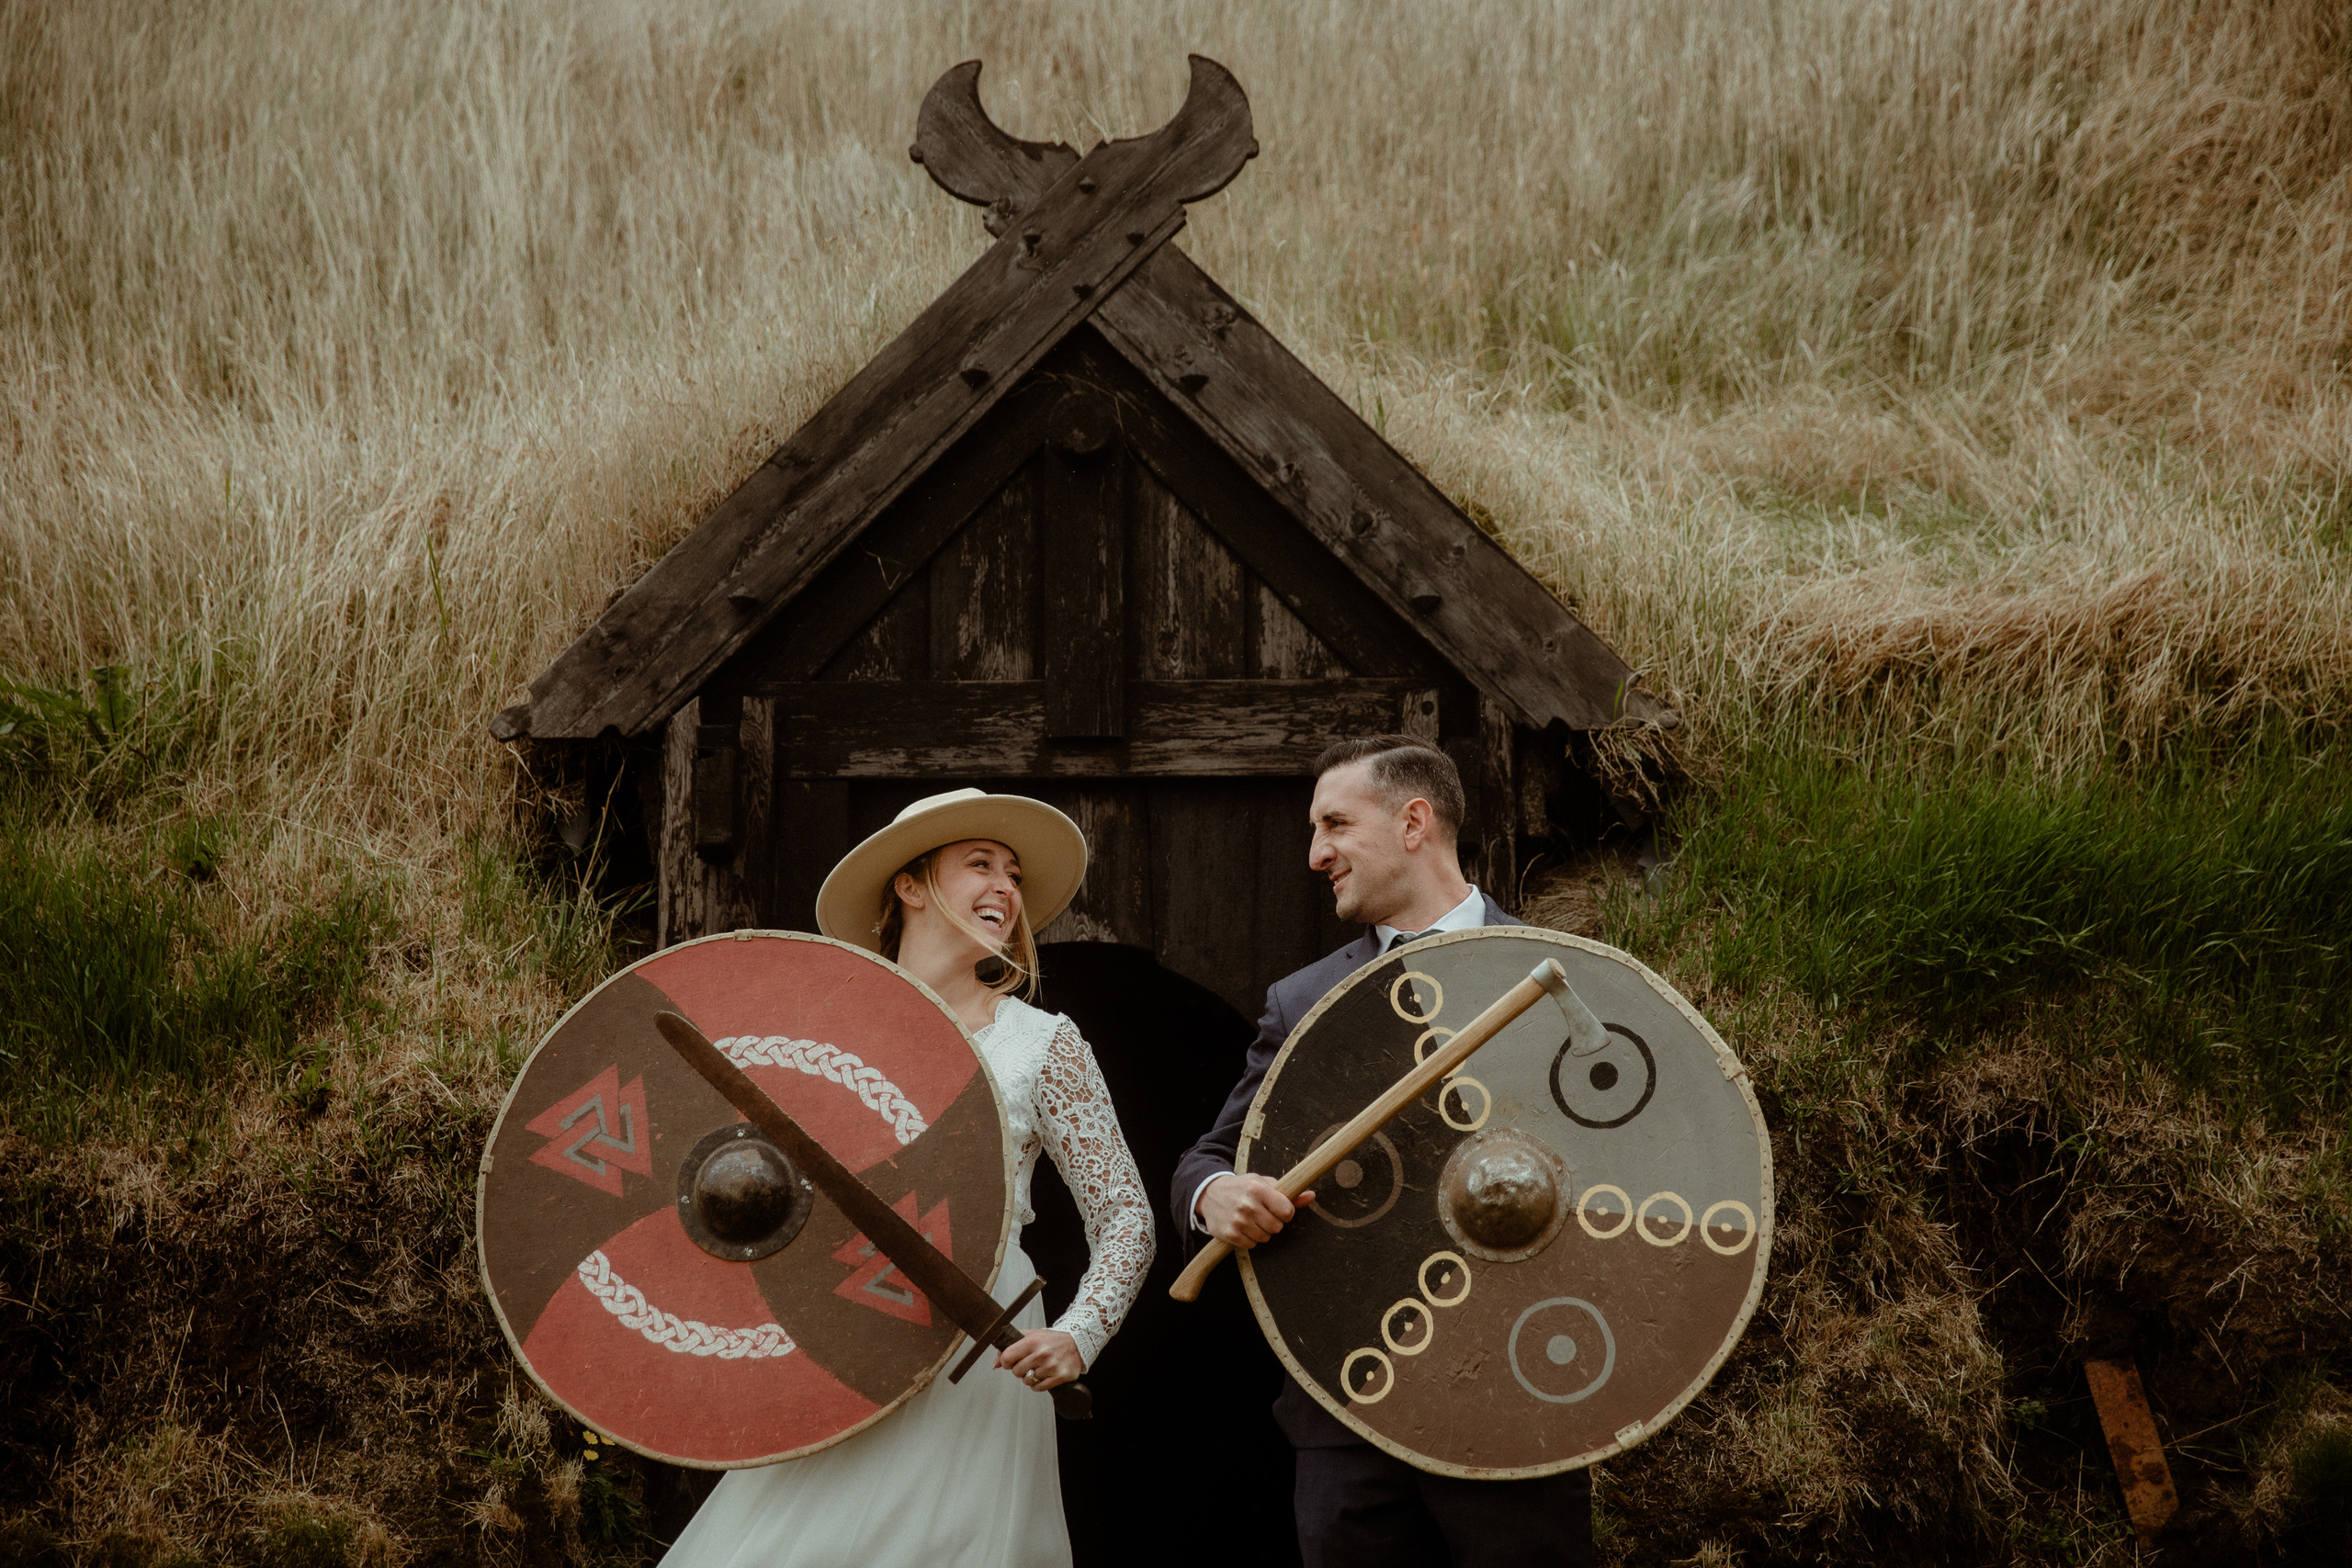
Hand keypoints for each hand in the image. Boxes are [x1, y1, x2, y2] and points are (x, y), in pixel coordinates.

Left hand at [996, 1329, 1082, 1391]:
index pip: (1007, 1357)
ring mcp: (1051, 1366)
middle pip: (1016, 1372)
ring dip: (1031, 1377)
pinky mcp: (1059, 1377)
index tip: (1011, 1361)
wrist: (1077, 1343)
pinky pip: (1038, 1388)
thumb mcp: (1031, 1335)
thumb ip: (1011, 1346)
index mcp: (1033, 1341)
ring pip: (1027, 1381)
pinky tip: (1045, 1374)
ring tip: (1040, 1367)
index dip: (1006, 1361)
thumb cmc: (1052, 1340)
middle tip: (1029, 1363)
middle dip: (1020, 1369)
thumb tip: (996, 1364)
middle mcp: (1042, 1353)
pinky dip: (1039, 1384)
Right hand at [1198, 1173, 1315, 1249]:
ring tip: (1252, 1220)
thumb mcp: (1263, 1183)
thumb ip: (1288, 1193)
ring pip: (1265, 1238)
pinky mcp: (1230, 1234)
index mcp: (1257, 1189)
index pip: (1287, 1211)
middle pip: (1277, 1227)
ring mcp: (1238, 1221)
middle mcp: (1247, 1205)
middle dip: (1273, 1222)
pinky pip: (1252, 1245)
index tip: (1279, 1209)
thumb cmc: (1242, 1187)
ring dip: (1262, 1231)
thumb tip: (1311, 1196)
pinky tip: (1243, 1227)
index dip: (1286, 1212)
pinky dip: (1250, 1239)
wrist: (1210, 1194)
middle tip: (1262, 1214)